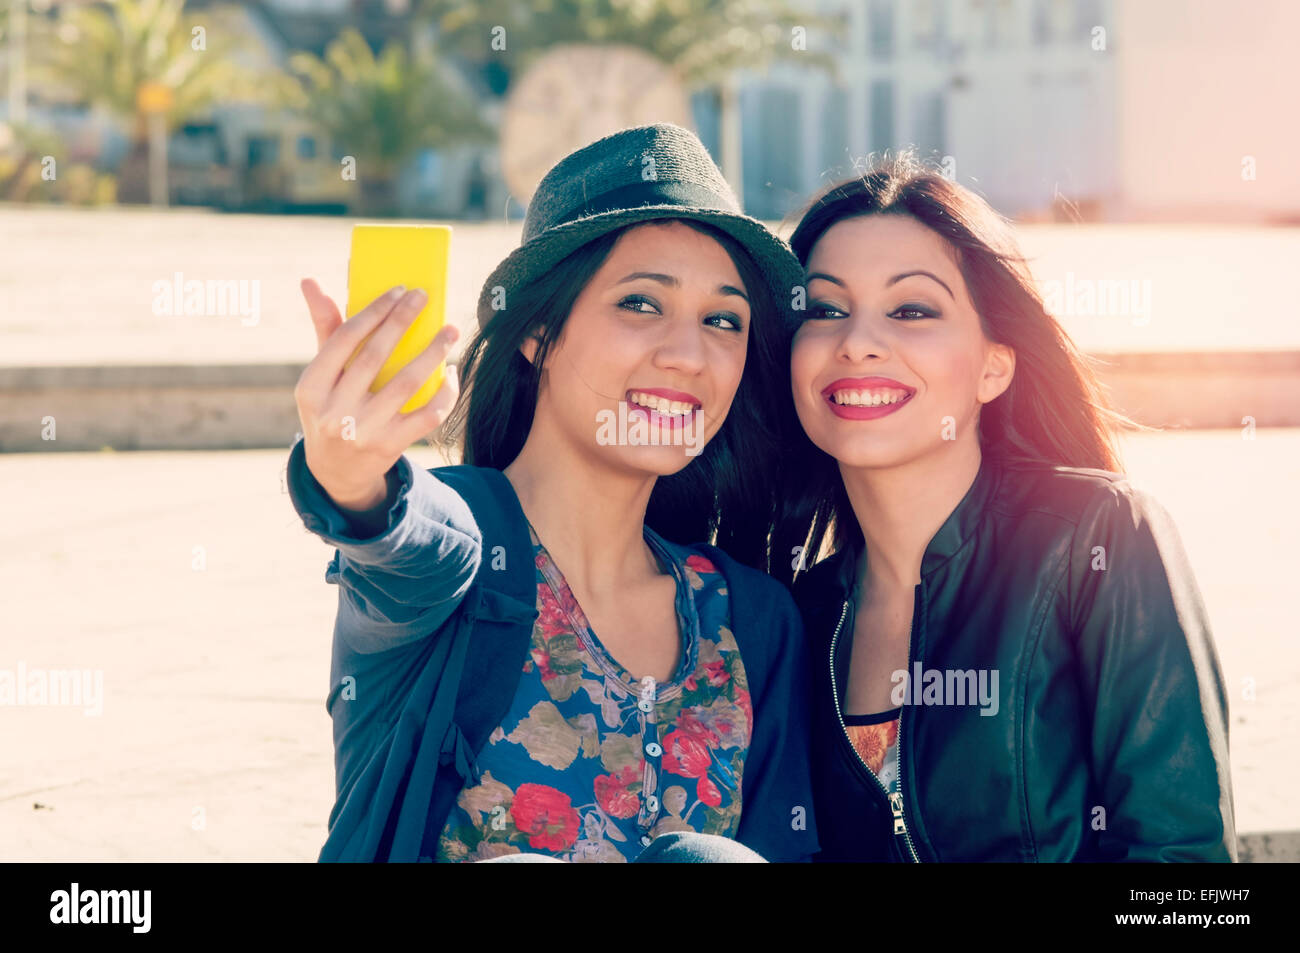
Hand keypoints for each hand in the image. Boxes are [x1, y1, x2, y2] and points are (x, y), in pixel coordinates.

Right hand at [294, 278, 459, 510]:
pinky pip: (426, 416)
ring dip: (432, 353)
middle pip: (375, 356)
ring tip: (450, 330)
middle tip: (424, 297)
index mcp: (311, 387)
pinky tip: (452, 373)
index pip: (344, 339)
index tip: (399, 290)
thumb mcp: (320, 378)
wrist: (336, 472)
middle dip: (403, 321)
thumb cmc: (330, 408)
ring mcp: (363, 431)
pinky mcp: (390, 446)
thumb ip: (324, 331)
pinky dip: (444, 394)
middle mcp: (334, 411)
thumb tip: (310, 282)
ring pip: (406, 383)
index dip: (374, 311)